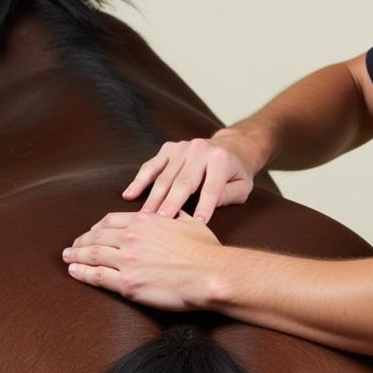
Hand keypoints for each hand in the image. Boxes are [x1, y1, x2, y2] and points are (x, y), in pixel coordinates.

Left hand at [62, 209, 223, 309]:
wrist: (210, 274)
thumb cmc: (206, 250)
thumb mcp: (191, 222)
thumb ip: (176, 215)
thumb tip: (174, 211)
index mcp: (145, 221)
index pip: (111, 221)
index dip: (98, 227)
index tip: (92, 232)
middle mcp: (131, 237)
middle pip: (97, 236)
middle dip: (82, 240)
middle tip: (73, 245)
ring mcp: (127, 260)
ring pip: (92, 254)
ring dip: (76, 255)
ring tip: (68, 257)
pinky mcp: (127, 283)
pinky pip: (97, 276)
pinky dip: (82, 272)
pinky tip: (74, 271)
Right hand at [121, 132, 256, 222]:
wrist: (231, 147)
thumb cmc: (236, 173)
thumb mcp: (243, 186)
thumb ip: (228, 195)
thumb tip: (207, 205)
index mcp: (220, 159)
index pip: (211, 187)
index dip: (204, 207)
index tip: (197, 225)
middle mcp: (199, 150)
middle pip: (183, 182)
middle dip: (171, 205)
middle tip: (160, 224)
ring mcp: (181, 148)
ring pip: (164, 177)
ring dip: (153, 199)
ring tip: (143, 218)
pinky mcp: (168, 149)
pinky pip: (151, 166)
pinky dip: (139, 181)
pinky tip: (128, 195)